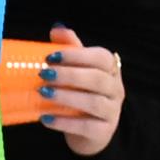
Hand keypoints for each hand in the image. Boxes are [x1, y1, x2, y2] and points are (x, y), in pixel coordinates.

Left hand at [38, 25, 124, 156]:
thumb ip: (69, 47)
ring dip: (66, 97)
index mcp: (110, 70)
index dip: (76, 55)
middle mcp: (116, 89)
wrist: (88, 131)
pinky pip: (87, 127)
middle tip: (43, 74)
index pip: (101, 57)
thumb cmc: (82, 92)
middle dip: (69, 75)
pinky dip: (65, 122)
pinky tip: (46, 118)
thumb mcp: (77, 68)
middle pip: (97, 79)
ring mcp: (113, 112)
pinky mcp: (104, 132)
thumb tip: (57, 28)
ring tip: (43, 93)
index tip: (51, 56)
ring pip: (93, 103)